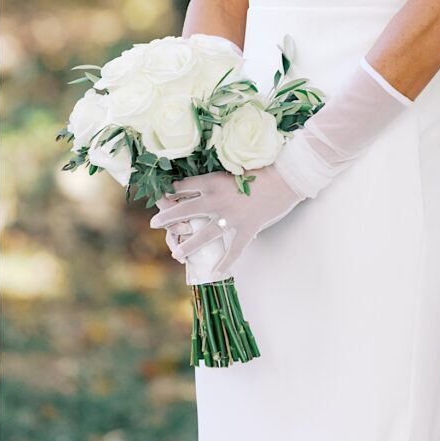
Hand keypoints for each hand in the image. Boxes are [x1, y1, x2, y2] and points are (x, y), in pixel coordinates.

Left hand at [149, 167, 303, 276]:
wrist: (285, 177)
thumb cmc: (260, 169)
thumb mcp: (231, 169)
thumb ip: (215, 180)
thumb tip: (199, 187)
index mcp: (212, 181)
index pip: (183, 187)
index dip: (170, 192)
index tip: (162, 197)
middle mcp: (217, 199)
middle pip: (185, 210)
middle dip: (167, 217)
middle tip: (153, 223)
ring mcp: (231, 217)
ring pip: (203, 234)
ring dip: (188, 245)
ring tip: (175, 253)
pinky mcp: (247, 229)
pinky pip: (233, 250)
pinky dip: (225, 262)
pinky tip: (215, 272)